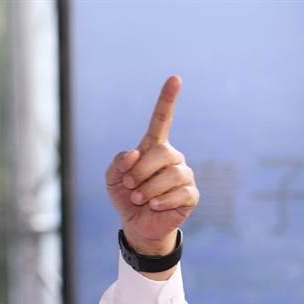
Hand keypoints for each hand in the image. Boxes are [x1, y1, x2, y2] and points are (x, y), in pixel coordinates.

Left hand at [105, 75, 199, 257]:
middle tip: (130, 186)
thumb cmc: (126, 196)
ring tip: (140, 198)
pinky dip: (162, 201)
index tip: (175, 79)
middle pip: (161, 153)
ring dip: (148, 189)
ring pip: (170, 174)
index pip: (162, 120)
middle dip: (140, 172)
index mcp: (154, 148)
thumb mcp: (113, 179)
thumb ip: (118, 163)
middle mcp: (173, 157)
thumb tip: (135, 154)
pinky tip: (154, 205)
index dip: (167, 100)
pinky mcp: (191, 194)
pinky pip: (180, 193)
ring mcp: (184, 175)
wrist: (137, 224)